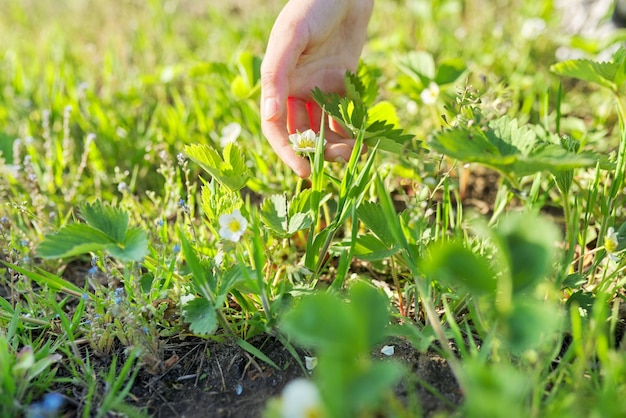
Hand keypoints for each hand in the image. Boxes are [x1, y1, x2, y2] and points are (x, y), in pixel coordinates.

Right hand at [261, 0, 373, 176]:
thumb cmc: (313, 5)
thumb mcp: (292, 37)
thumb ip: (277, 75)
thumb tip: (270, 116)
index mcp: (279, 82)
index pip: (277, 127)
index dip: (288, 151)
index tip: (304, 171)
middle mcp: (297, 89)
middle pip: (303, 131)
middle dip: (319, 150)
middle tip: (340, 160)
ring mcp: (321, 86)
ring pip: (325, 126)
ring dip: (337, 143)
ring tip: (355, 151)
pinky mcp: (343, 82)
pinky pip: (345, 112)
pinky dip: (352, 127)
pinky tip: (365, 139)